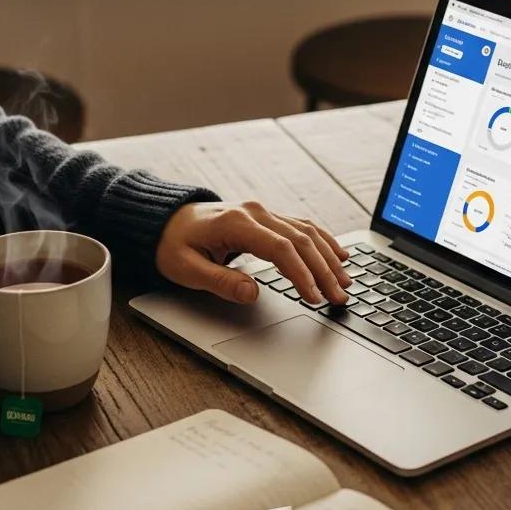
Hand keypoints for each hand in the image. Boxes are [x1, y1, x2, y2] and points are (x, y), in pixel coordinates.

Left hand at [156, 200, 351, 304]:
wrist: (165, 220)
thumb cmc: (173, 245)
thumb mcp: (186, 269)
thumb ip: (220, 281)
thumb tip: (252, 293)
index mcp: (236, 222)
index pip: (280, 248)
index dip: (301, 274)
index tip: (314, 297)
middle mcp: (255, 212)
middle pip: (300, 240)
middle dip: (324, 270)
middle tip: (339, 296)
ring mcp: (263, 212)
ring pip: (306, 231)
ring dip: (328, 257)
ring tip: (345, 282)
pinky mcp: (267, 217)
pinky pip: (302, 226)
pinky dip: (323, 241)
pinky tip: (338, 256)